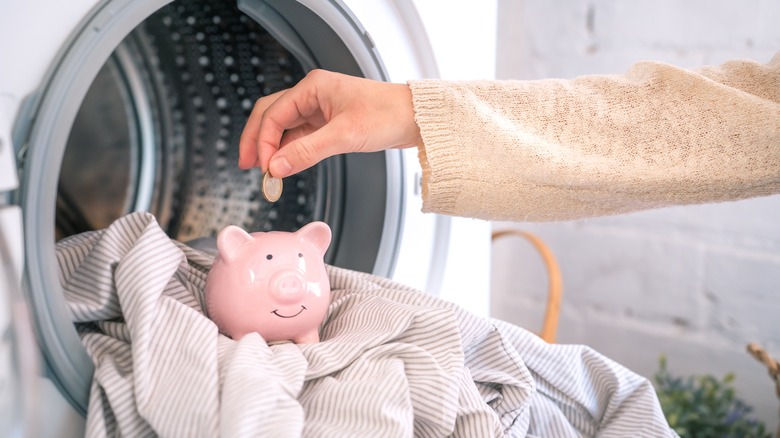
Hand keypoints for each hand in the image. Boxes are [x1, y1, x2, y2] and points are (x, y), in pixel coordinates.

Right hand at [239, 69, 421, 177]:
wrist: (415, 119)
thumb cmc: (388, 114)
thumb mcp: (345, 136)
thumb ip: (308, 151)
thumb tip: (278, 166)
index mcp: (313, 87)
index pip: (274, 114)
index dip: (264, 142)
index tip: (264, 167)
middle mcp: (313, 95)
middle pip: (271, 116)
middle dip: (257, 140)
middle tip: (248, 165)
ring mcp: (320, 109)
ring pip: (285, 128)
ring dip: (274, 149)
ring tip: (266, 172)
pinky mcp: (328, 124)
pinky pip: (300, 137)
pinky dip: (290, 152)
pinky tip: (285, 166)